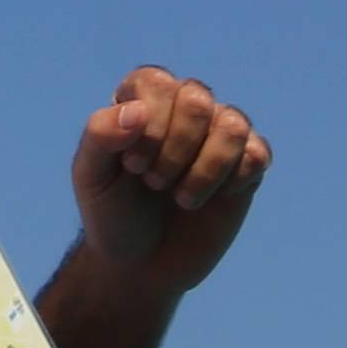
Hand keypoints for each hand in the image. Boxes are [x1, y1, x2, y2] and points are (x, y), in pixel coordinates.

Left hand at [71, 66, 269, 293]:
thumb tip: (137, 110)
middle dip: (174, 151)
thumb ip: (99, 136)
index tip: (132, 166)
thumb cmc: (111, 212)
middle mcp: (184, 106)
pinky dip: (230, 184)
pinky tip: (208, 200)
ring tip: (182, 198)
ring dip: (205, 170)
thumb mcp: (90, 177)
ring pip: (233, 126)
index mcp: (143, 98)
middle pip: (197, 100)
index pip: (156, 83)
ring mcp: (219, 134)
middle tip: (154, 183)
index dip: (147, 128)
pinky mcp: (247, 164)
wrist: (140, 264)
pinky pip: (257, 155)